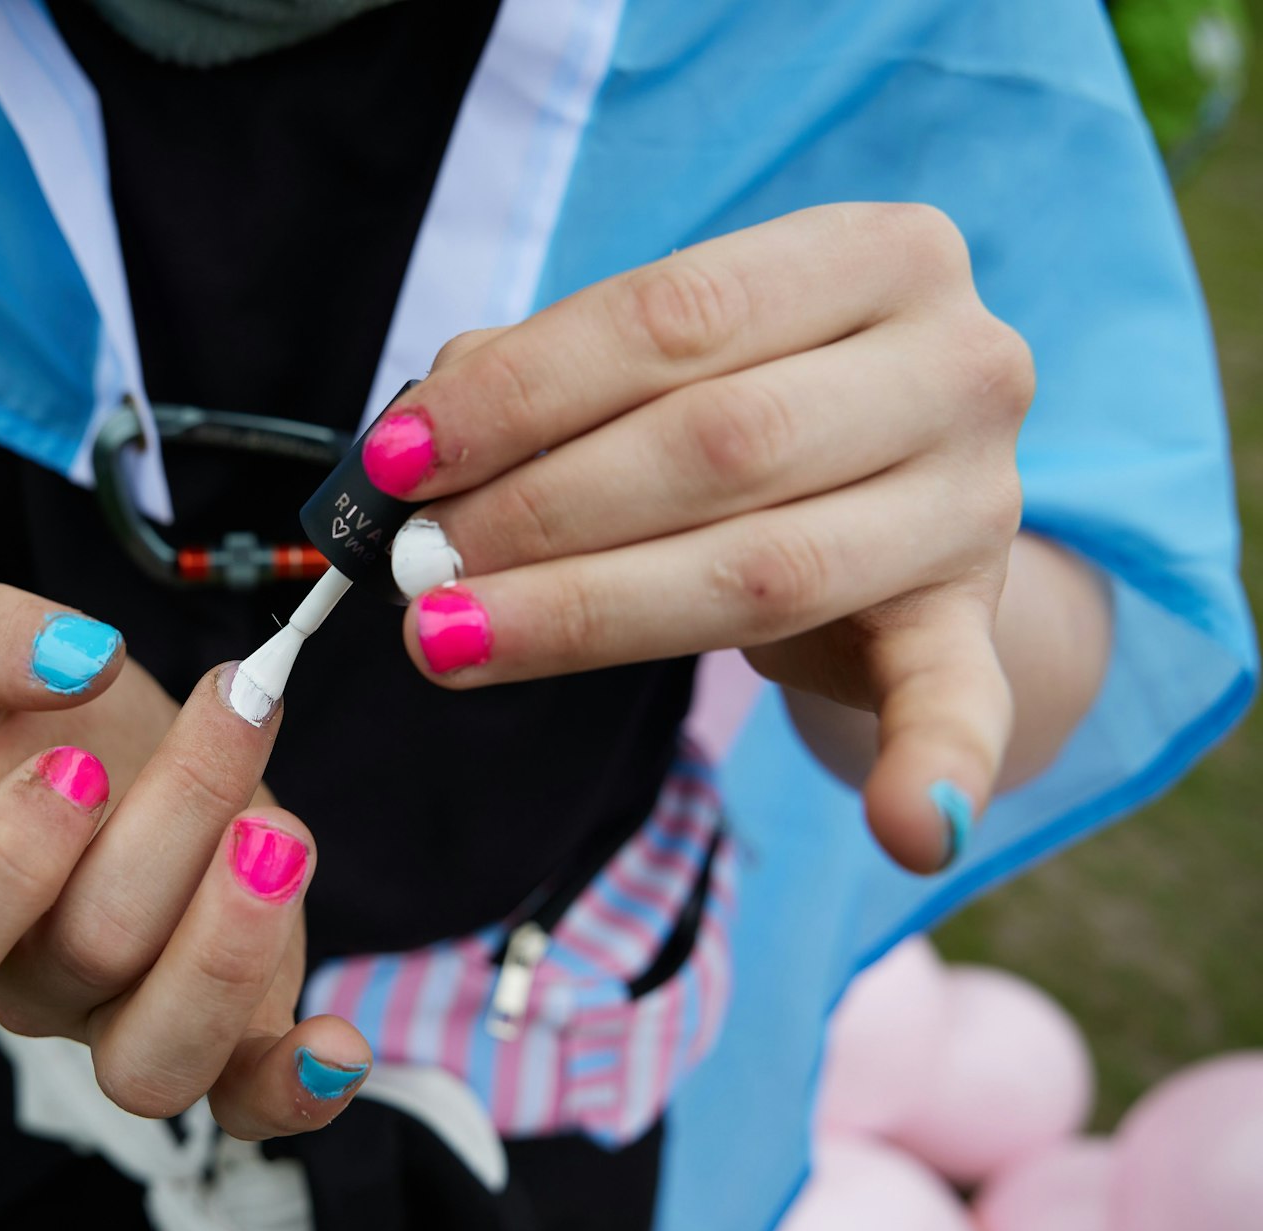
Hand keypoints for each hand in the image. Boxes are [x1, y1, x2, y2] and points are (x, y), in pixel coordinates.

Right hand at [0, 584, 370, 1135]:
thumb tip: (74, 657)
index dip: (1, 867)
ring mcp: (122, 1027)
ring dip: (227, 951)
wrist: (96, 773)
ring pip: (153, 1062)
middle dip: (177, 817)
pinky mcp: (223, 1042)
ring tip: (278, 835)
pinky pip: (246, 1108)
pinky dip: (296, 1090)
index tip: (78, 763)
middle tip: (239, 707)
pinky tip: (338, 1036)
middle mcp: (26, 988)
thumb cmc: (29, 728)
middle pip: (88, 951)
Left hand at [375, 204, 1034, 872]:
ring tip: (451, 639)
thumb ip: (544, 378)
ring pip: (764, 568)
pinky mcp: (975, 623)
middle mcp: (959, 362)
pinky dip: (937, 769)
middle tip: (417, 567)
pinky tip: (904, 831)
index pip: (673, 317)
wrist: (894, 485)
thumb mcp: (669, 360)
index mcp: (876, 254)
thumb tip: (409, 440)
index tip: (397, 462)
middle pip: (717, 446)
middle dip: (539, 513)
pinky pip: (964, 706)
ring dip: (589, 616)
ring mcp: (977, 501)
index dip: (521, 395)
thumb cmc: (750, 405)